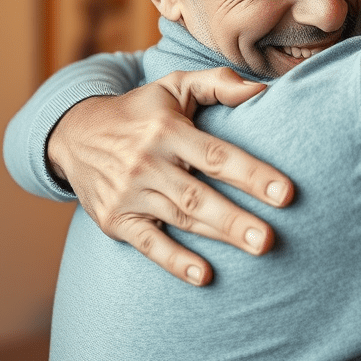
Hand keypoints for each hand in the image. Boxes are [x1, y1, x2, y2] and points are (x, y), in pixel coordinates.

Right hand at [48, 67, 293, 285]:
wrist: (74, 134)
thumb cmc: (141, 111)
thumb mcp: (174, 86)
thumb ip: (218, 84)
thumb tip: (262, 90)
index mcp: (167, 130)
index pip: (216, 155)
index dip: (252, 175)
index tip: (286, 193)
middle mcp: (147, 162)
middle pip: (200, 194)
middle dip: (236, 218)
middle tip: (271, 238)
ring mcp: (130, 193)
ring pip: (181, 219)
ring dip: (219, 236)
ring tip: (259, 250)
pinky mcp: (115, 219)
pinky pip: (148, 243)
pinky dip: (175, 260)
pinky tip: (204, 275)